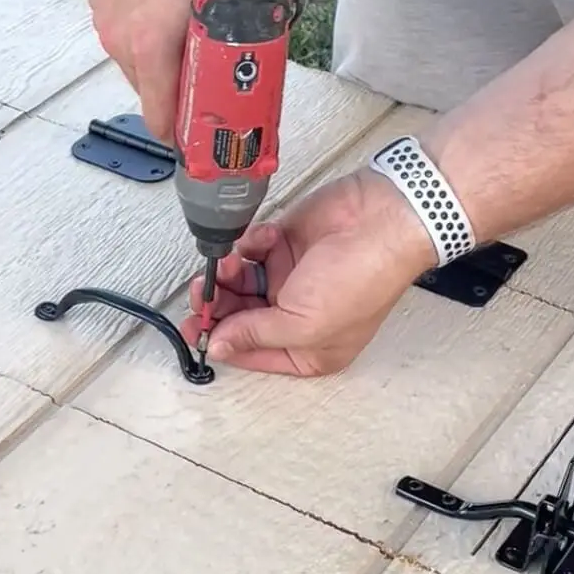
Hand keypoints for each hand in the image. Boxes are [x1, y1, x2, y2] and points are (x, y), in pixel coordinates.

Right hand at [88, 0, 270, 143]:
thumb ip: (249, 50)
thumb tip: (259, 85)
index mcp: (151, 49)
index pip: (163, 121)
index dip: (191, 136)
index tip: (214, 134)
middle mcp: (119, 40)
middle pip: (153, 90)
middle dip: (184, 87)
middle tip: (218, 63)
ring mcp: (106, 16)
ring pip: (140, 60)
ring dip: (167, 55)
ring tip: (196, 19)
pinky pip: (129, 29)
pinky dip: (151, 26)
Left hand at [180, 170, 436, 376]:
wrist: (382, 220)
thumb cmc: (359, 279)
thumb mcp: (303, 324)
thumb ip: (255, 334)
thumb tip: (218, 346)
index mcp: (308, 349)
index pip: (252, 352)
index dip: (221, 342)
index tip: (191, 330)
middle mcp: (297, 316)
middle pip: (241, 317)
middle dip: (218, 306)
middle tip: (200, 294)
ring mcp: (290, 278)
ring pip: (241, 283)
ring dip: (228, 276)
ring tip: (228, 266)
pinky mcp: (285, 244)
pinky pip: (251, 249)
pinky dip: (250, 245)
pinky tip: (262, 241)